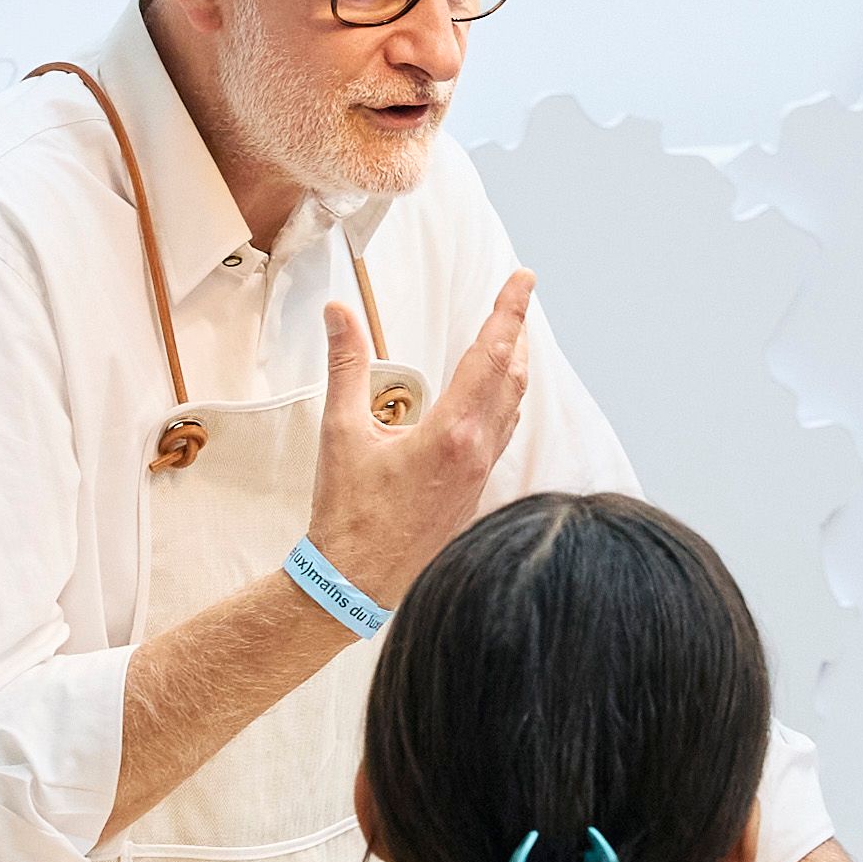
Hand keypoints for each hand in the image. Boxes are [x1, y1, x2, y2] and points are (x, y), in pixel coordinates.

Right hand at [307, 274, 536, 608]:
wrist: (356, 581)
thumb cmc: (350, 514)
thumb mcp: (341, 431)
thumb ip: (347, 365)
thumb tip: (339, 314)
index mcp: (451, 432)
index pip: (490, 354)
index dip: (509, 311)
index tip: (523, 279)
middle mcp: (476, 452)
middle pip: (512, 377)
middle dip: (517, 332)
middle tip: (517, 298)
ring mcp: (479, 476)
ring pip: (512, 408)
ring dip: (514, 368)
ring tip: (510, 340)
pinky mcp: (474, 494)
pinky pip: (501, 436)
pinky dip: (504, 403)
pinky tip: (492, 400)